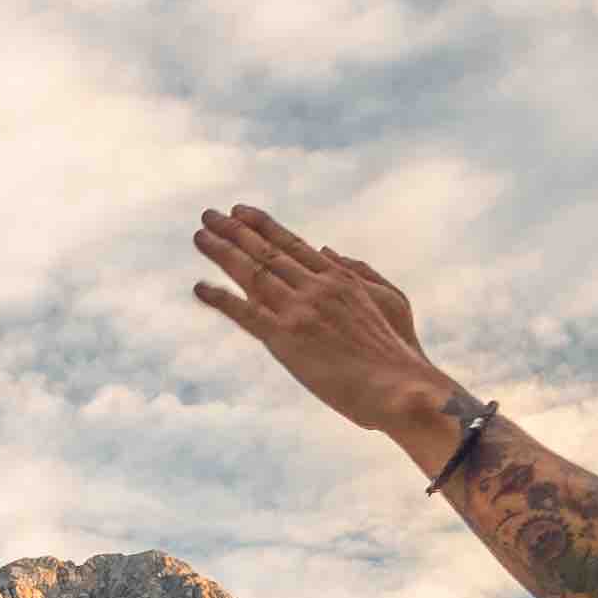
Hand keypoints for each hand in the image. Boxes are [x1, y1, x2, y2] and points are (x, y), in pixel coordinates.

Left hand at [193, 204, 475, 461]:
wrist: (397, 386)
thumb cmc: (398, 351)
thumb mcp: (389, 298)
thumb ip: (359, 271)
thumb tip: (328, 250)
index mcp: (339, 278)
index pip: (292, 244)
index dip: (263, 226)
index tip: (241, 211)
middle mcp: (316, 287)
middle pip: (267, 252)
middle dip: (235, 231)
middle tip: (209, 215)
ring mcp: (299, 311)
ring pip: (252, 273)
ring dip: (222, 252)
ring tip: (200, 236)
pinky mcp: (286, 339)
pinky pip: (245, 314)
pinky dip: (221, 299)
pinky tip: (200, 288)